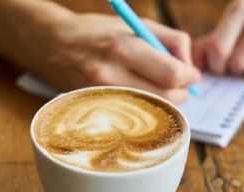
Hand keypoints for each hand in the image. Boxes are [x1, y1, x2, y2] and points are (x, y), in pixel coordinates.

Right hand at [30, 13, 199, 102]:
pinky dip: (146, 107)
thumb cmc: (97, 32)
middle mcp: (110, 75)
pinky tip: (142, 94)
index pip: (171, 74)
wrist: (52, 45)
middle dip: (181, 91)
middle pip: (165, 97)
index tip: (191, 73)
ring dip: (165, 101)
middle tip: (180, 83)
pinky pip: (134, 116)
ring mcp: (101, 96)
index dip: (189, 75)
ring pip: (152, 110)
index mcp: (122, 47)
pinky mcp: (96, 109)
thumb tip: (190, 67)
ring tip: (160, 86)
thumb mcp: (135, 24)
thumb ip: (171, 40)